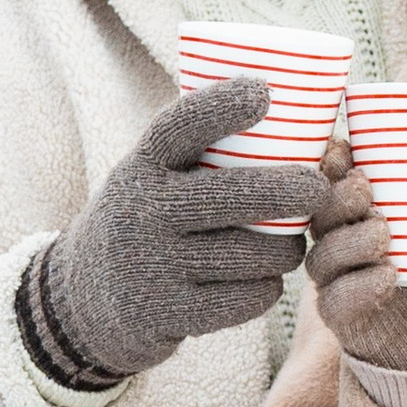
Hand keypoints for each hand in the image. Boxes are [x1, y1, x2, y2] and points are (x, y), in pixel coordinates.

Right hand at [35, 77, 333, 383]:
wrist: (86, 300)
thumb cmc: (146, 221)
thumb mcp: (149, 178)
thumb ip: (195, 154)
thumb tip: (285, 106)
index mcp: (141, 167)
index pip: (180, 127)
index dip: (221, 106)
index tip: (265, 93)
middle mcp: (142, 212)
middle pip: (232, 196)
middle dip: (289, 190)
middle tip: (320, 188)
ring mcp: (153, 266)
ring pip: (250, 254)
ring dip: (285, 249)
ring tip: (290, 244)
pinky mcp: (168, 313)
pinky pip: (243, 299)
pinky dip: (265, 288)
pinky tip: (265, 280)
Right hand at [309, 156, 406, 381]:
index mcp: (375, 214)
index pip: (340, 183)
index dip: (332, 163)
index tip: (345, 147)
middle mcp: (352, 246)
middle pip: (323, 216)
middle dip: (336, 199)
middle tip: (366, 192)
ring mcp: (347, 284)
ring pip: (324, 258)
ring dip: (348, 243)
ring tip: (384, 239)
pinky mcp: (349, 322)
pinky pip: (336, 303)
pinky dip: (356, 289)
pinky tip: (386, 279)